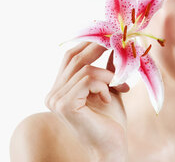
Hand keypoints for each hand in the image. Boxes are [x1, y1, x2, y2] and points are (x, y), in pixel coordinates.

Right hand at [45, 42, 129, 160]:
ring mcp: (56, 100)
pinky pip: (87, 79)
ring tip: (116, 87)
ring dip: (107, 75)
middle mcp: (53, 93)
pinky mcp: (64, 105)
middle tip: (117, 41)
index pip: (70, 56)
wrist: (111, 145)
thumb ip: (107, 69)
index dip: (88, 43)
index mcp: (60, 88)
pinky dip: (103, 84)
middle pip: (74, 57)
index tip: (108, 34)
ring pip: (84, 68)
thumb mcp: (109, 87)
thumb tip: (114, 47)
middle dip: (98, 47)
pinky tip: (108, 97)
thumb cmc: (110, 119)